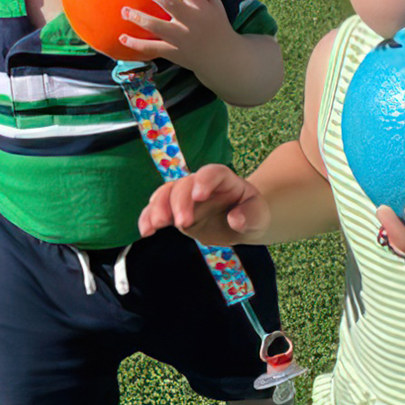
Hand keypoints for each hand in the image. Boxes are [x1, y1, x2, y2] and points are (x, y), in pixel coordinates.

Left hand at [119, 0, 233, 74]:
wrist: (223, 56)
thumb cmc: (218, 25)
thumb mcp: (217, 3)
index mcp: (201, 6)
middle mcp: (191, 20)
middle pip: (167, 2)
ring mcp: (181, 38)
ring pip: (155, 26)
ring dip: (137, 17)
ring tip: (124, 10)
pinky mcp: (174, 52)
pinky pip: (152, 48)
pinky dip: (136, 44)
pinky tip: (122, 37)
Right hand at [138, 163, 270, 244]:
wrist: (241, 220)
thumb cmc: (251, 214)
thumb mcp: (258, 216)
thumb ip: (250, 215)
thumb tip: (236, 219)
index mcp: (225, 180)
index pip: (213, 173)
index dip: (204, 181)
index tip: (199, 196)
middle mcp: (201, 184)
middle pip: (185, 184)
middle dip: (180, 202)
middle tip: (182, 223)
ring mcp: (185, 197)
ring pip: (166, 193)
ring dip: (158, 207)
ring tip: (157, 225)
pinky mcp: (174, 211)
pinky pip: (156, 210)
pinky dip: (148, 217)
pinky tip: (146, 231)